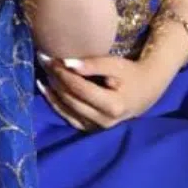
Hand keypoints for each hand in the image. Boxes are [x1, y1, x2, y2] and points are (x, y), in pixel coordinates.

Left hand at [37, 52, 173, 130]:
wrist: (144, 92)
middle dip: (56, 80)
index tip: (51, 58)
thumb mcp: (116, 65)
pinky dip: (55, 103)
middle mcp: (104, 121)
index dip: (63, 73)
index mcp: (113, 106)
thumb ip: (93, 64)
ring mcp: (97, 128)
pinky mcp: (91, 129)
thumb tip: (66, 63)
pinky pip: (68, 117)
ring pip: (66, 110)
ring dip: (52, 91)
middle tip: (44, 62)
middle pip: (71, 99)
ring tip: (43, 73)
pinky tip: (46, 89)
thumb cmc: (130, 74)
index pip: (80, 88)